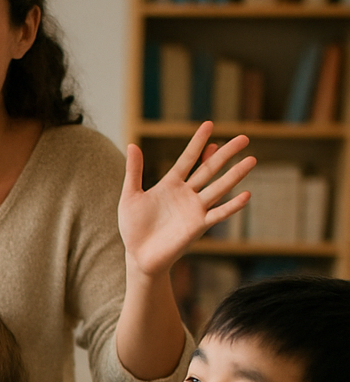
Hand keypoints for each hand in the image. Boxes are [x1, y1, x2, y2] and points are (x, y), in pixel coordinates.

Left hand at [119, 121, 255, 276]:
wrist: (138, 257)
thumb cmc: (134, 228)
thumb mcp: (130, 196)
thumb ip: (134, 172)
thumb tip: (132, 144)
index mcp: (170, 185)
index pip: (187, 159)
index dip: (198, 143)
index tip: (209, 125)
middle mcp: (186, 195)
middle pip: (209, 169)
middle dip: (225, 154)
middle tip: (244, 138)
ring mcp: (194, 210)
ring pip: (218, 188)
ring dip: (235, 175)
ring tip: (252, 159)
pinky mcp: (198, 227)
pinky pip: (218, 214)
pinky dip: (232, 205)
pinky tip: (246, 195)